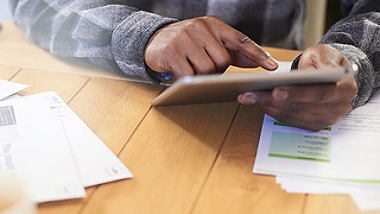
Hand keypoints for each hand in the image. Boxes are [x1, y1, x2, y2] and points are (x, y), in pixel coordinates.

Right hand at [144, 16, 278, 77]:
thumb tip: (258, 62)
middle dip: (218, 70)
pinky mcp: (171, 52)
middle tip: (207, 68)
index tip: (272, 67)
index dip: (257, 54)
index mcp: (213, 24)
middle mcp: (200, 27)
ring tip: (194, 70)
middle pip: (223, 60)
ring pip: (208, 69)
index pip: (240, 40)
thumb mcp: (210, 41)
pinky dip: (189, 80)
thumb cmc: (188, 44)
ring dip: (203, 76)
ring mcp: (184, 39)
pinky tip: (183, 74)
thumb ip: (233, 51)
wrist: (154, 41)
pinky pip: (189, 75)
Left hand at [238, 44, 357, 130]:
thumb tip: (305, 74)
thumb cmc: (327, 62)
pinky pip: (290, 121)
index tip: (275, 91)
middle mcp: (338, 108)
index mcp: (345, 89)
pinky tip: (257, 103)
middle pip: (301, 107)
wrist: (333, 76)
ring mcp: (326, 119)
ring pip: (292, 116)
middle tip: (250, 95)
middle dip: (273, 101)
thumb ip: (318, 60)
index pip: (319, 94)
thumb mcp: (325, 52)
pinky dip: (272, 112)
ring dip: (267, 107)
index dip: (297, 94)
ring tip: (248, 97)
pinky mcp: (314, 124)